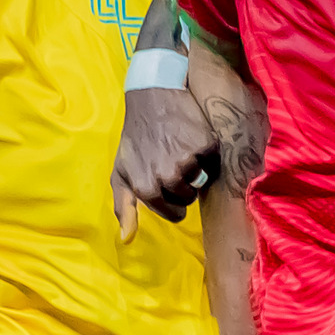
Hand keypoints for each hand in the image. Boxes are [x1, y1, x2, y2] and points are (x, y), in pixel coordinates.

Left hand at [112, 83, 214, 237]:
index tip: (167, 182)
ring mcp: (189, 160)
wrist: (152, 96)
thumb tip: (127, 238)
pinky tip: (191, 137)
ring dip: (196, 168)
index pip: (175, 214)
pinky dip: (206, 151)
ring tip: (181, 148)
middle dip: (184, 184)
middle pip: (189, 198)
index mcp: (147, 188)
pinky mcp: (206, 145)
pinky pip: (213, 161)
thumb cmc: (135, 137)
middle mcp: (168, 177)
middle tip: (172, 160)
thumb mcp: (121, 171)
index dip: (173, 200)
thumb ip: (124, 206)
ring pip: (203, 180)